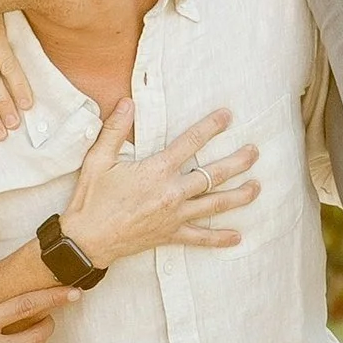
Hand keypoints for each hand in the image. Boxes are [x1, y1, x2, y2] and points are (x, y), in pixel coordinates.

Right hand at [60, 101, 258, 267]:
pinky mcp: (170, 235)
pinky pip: (200, 238)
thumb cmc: (91, 199)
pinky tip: (237, 237)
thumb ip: (114, 129)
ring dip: (239, 196)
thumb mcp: (98, 159)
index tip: (228, 116)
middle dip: (238, 162)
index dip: (212, 126)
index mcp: (157, 171)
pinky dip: (219, 239)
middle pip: (214, 174)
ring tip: (257, 187)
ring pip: (215, 204)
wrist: (86, 240)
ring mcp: (174, 216)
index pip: (191, 142)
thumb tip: (127, 102)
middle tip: (254, 152)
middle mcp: (172, 193)